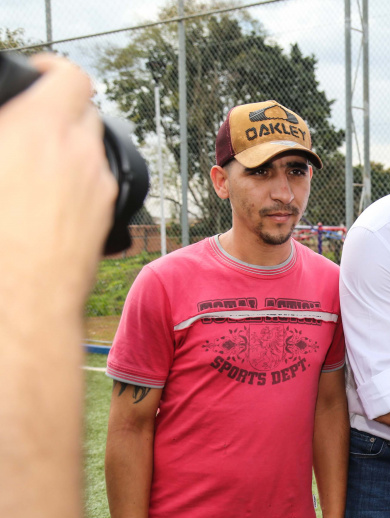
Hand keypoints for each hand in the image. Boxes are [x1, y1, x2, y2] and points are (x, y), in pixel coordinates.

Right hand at [1, 54, 115, 302]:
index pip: (70, 77)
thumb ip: (6, 136)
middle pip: (84, 114)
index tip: (38, 75)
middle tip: (29, 129)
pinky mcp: (108, 216)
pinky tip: (49, 203)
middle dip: (59, 115)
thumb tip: (11, 137)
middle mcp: (79, 152)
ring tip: (36, 170)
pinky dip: (80, 182)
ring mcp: (99, 186)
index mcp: (39, 128)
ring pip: (92, 151)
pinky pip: (98, 184)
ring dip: (70, 150)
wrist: (21, 303)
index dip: (53, 70)